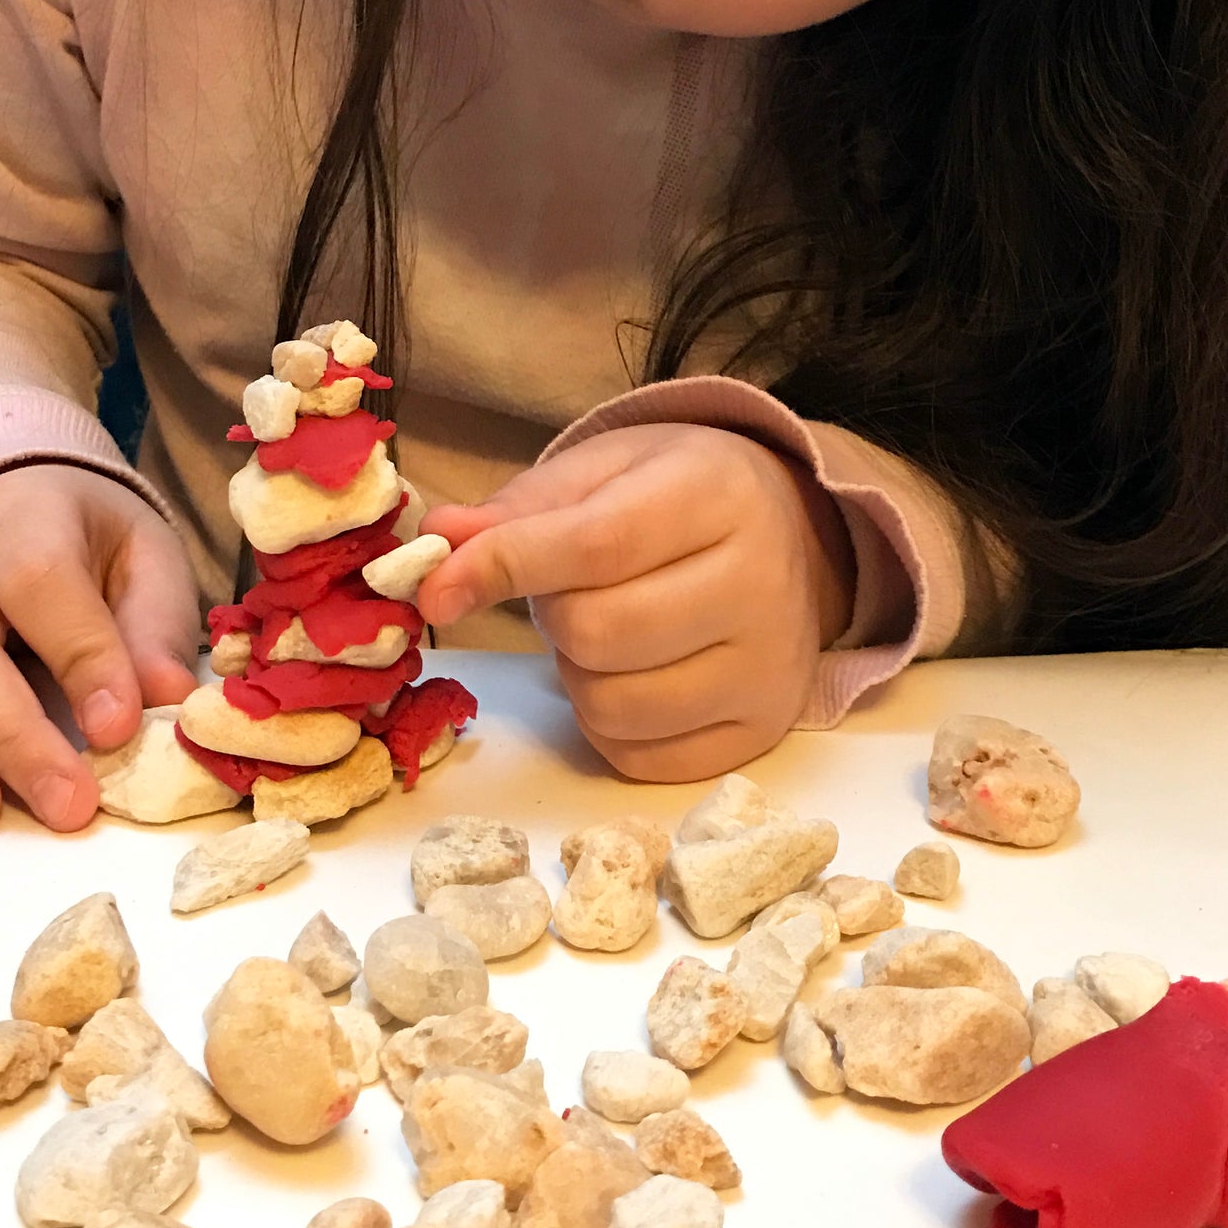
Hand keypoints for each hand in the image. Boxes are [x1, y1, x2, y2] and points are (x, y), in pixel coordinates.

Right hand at [0, 465, 200, 834]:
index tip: (118, 729)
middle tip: (61, 805)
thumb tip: (167, 694)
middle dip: (3, 734)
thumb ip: (153, 623)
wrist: (5, 511)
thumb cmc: (81, 550)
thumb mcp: (142, 560)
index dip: (80, 654)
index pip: (37, 576)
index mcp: (21, 514)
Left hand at [418, 424, 853, 781]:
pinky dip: (607, 724)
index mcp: (718, 497)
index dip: (503, 567)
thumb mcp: (605, 471)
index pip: (596, 546)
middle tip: (568, 590)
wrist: (791, 536)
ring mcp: (767, 671)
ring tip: (606, 630)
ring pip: (610, 704)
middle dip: (552, 616)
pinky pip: (638, 757)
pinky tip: (630, 675)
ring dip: (576, 672)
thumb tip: (439, 541)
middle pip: (597, 634)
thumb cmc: (680, 495)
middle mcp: (759, 586)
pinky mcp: (760, 732)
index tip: (437, 584)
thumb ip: (519, 508)